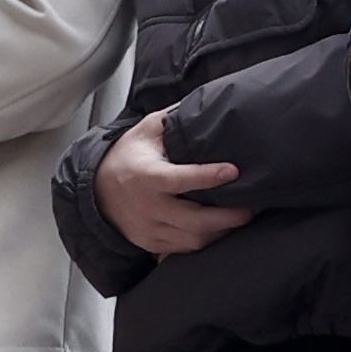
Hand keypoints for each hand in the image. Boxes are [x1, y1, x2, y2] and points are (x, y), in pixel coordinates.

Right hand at [99, 112, 255, 258]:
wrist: (98, 191)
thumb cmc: (128, 156)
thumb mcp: (145, 130)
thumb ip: (173, 118)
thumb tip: (204, 103)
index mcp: (146, 176)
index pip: (180, 179)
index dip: (208, 176)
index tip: (234, 171)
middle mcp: (149, 207)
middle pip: (194, 220)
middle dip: (228, 217)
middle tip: (252, 206)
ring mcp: (150, 229)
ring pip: (194, 239)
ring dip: (222, 231)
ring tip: (242, 216)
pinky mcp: (153, 244)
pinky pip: (186, 249)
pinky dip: (207, 240)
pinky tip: (222, 228)